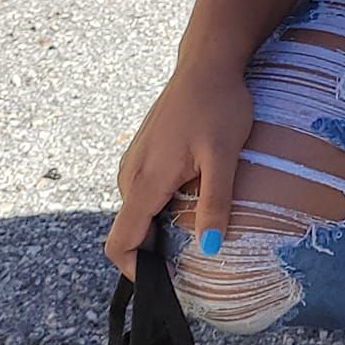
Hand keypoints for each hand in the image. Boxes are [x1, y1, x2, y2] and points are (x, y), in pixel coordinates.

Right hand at [104, 62, 254, 278]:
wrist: (208, 62)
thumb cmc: (218, 104)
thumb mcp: (224, 156)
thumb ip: (215, 203)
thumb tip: (209, 250)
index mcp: (145, 181)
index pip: (120, 242)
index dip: (137, 271)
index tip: (166, 282)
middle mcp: (131, 174)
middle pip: (131, 231)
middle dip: (156, 251)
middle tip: (195, 257)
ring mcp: (134, 161)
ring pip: (139, 211)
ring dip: (161, 226)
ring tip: (199, 226)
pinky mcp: (144, 151)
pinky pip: (145, 191)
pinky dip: (163, 205)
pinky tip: (194, 196)